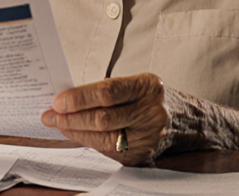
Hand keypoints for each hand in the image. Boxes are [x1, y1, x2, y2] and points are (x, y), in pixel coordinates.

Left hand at [40, 73, 238, 164]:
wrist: (189, 121)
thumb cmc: (152, 97)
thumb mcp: (136, 84)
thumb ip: (106, 90)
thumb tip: (66, 99)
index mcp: (149, 86)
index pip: (109, 92)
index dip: (80, 97)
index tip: (57, 101)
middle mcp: (152, 112)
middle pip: (103, 118)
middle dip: (71, 117)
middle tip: (49, 115)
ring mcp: (150, 137)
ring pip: (104, 138)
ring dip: (75, 132)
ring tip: (56, 125)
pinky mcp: (144, 156)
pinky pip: (109, 150)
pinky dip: (88, 142)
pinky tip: (75, 135)